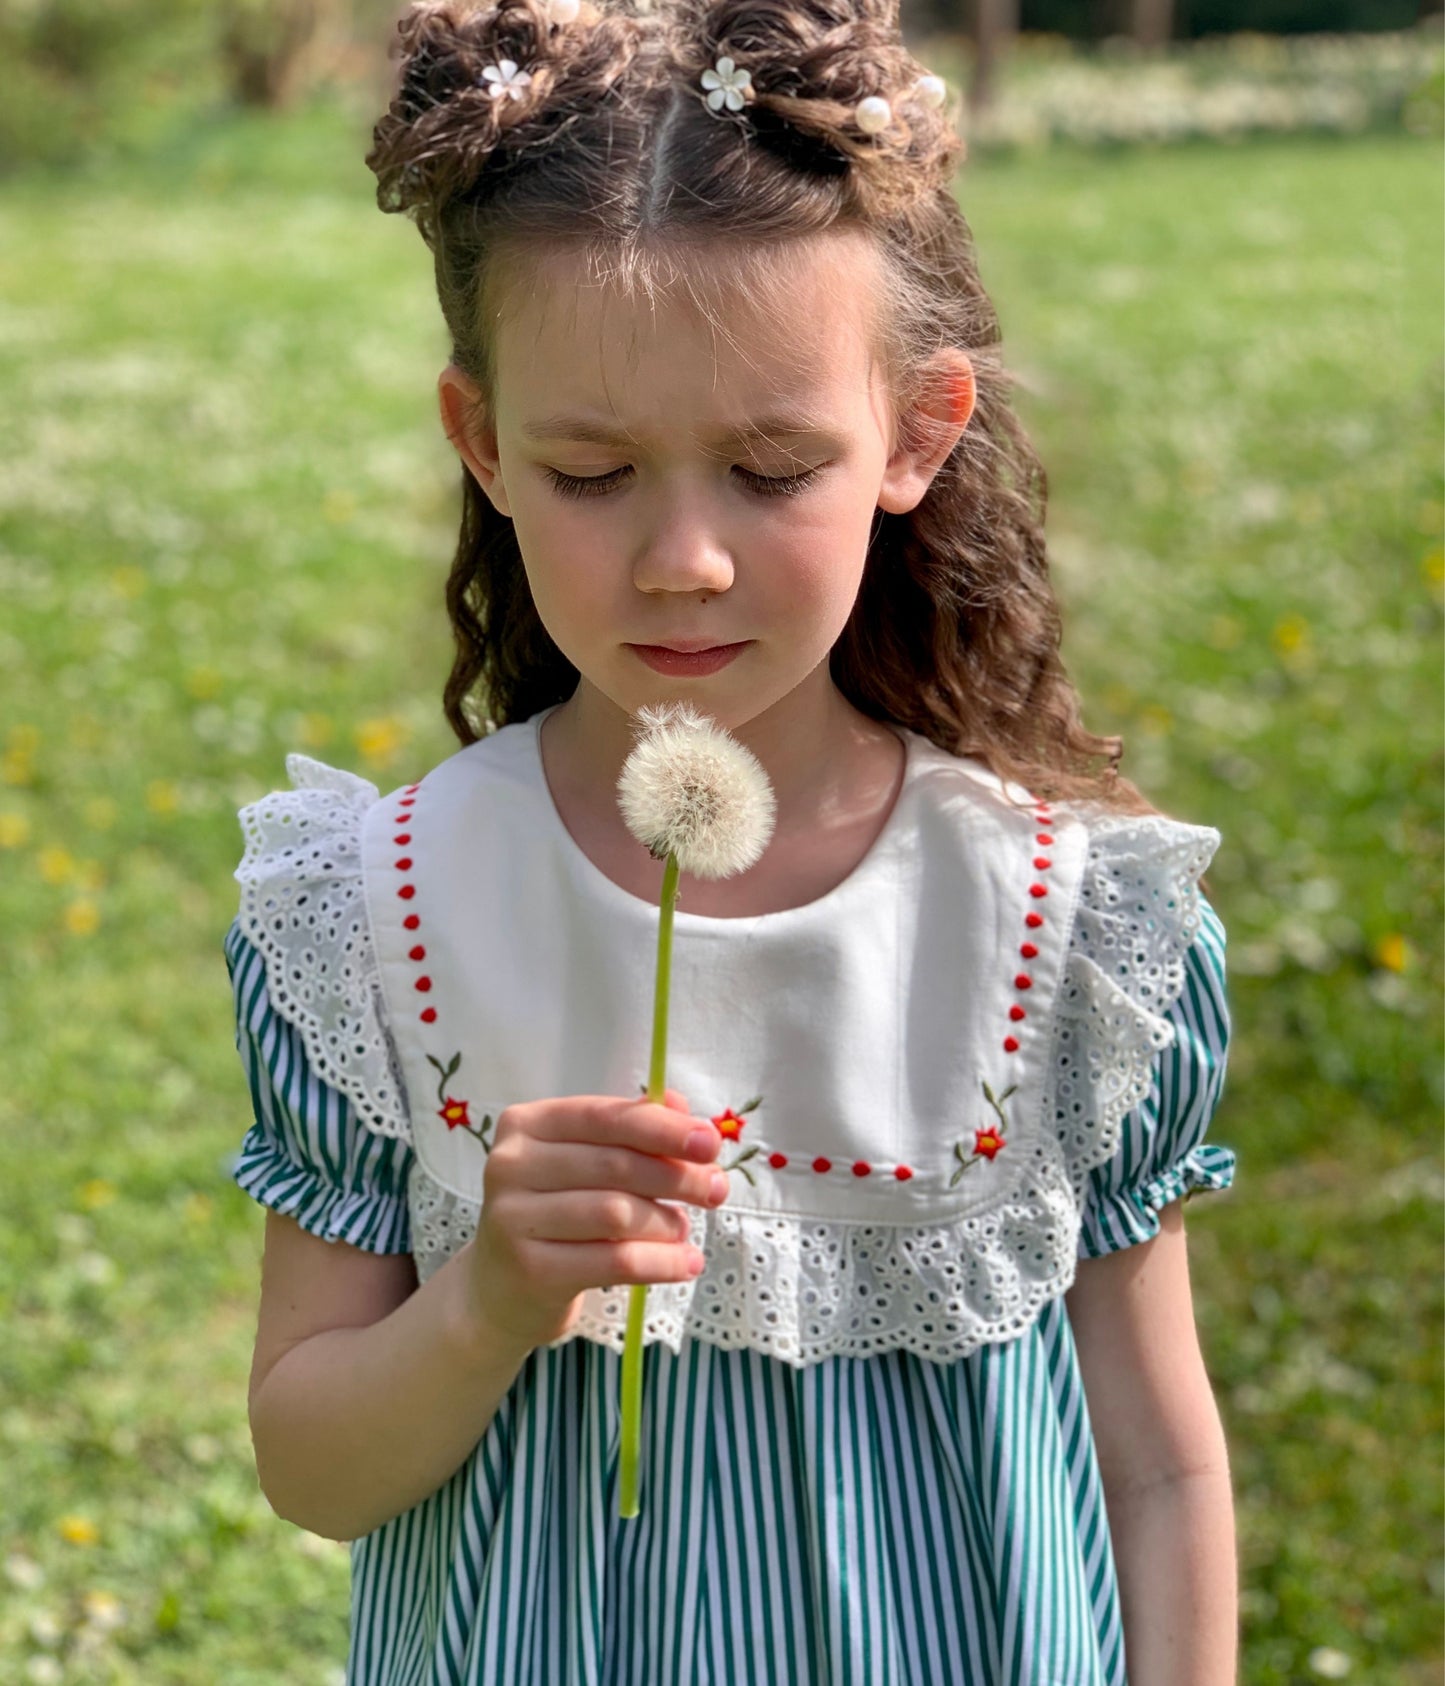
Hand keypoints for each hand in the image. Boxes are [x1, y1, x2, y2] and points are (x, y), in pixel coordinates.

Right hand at [461, 1088, 727, 1354]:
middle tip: (717, 1190)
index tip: (710, 1142)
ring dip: (667, 1222)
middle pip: (616, 1165)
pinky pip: (615, 1262)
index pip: (605, 1117)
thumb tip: (682, 1108)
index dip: (663, 1128)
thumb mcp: (587, 1163)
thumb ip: (632, 1130)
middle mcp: (511, 1164)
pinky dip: (661, 1263)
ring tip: (685, 1231)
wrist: (501, 1289)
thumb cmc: (556, 1212)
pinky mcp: (530, 1269)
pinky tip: (686, 1264)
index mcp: (527, 1123)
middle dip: (677, 1177)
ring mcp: (513, 1218)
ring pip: (617, 1214)